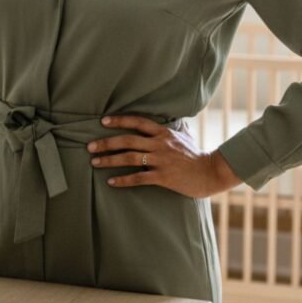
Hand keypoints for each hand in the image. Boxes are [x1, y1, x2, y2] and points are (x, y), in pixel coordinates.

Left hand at [87, 114, 243, 198]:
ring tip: (94, 162)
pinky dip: (123, 179)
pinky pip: (139, 178)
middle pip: (128, 140)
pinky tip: (111, 181)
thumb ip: (169, 130)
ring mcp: (162, 160)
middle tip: (89, 146)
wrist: (211, 172)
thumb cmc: (196, 155)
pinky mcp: (164, 177)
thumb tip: (161, 122)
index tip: (103, 121)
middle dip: (106, 142)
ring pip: (129, 158)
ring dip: (109, 160)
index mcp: (163, 132)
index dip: (119, 121)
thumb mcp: (183, 136)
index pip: (137, 122)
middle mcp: (160, 144)